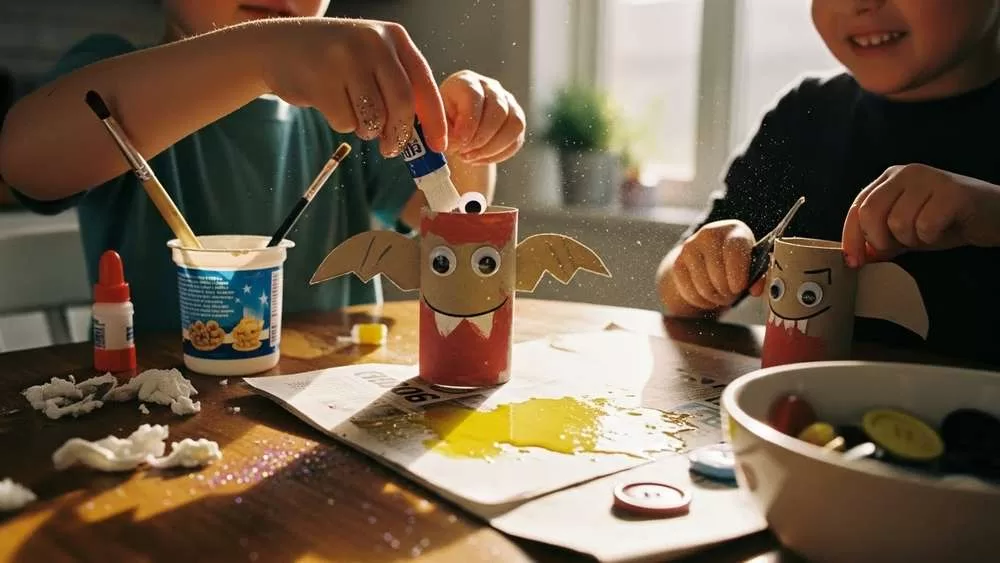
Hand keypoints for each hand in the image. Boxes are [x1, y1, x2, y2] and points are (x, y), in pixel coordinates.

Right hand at [255, 18, 446, 156]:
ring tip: (355, 115)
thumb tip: (426, 133)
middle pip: (402, 104)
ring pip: (374, 118)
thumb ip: (398, 84)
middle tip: (392, 150)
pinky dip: (342, 124)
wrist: (277, 47)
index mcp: (393, 37)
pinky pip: (345, 122)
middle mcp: (372, 42)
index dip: (435, 119)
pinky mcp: (321, 80)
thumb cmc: (334, 60)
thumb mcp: (372, 57)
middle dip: (400, 134)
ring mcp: (345, 59)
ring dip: (367, 130)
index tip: (439, 146)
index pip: (424, 84)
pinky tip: (329, 103)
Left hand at [439, 70, 525, 163]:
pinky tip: (479, 159)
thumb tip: (459, 142)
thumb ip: (444, 130)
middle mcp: (490, 87)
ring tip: (471, 157)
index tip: (459, 142)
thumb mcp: (436, 123)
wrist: (454, 130)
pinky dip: (498, 155)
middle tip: (464, 153)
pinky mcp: (517, 121)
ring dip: (492, 148)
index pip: (475, 96)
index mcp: (466, 81)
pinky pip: (516, 140)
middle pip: (499, 110)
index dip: (469, 123)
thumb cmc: (442, 123)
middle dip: (481, 138)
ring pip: (514, 125)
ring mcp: (508, 102)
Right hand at [659, 220, 756, 313]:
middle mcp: (709, 234)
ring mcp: (690, 247)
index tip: (739, 288)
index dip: (737, 273)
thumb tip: (756, 290)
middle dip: (727, 291)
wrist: (708, 255)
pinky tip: (707, 297)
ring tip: (721, 295)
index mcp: (733, 231)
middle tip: (732, 293)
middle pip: (717, 272)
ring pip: (703, 285)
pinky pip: (689, 291)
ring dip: (714, 298)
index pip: (733, 249)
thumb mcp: (751, 263)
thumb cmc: (736, 260)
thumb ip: (757, 276)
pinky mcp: (678, 262)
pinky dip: (700, 301)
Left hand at [842, 163, 999, 266]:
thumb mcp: (905, 233)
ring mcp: (928, 178)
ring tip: (929, 233)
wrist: (992, 216)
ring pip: (898, 222)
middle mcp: (905, 173)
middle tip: (902, 246)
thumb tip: (852, 257)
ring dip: (912, 239)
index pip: (856, 208)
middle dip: (880, 240)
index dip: (851, 238)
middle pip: (870, 212)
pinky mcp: (951, 190)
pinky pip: (925, 225)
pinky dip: (932, 237)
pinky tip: (944, 230)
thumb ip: (878, 241)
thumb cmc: (946, 223)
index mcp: (888, 180)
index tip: (854, 263)